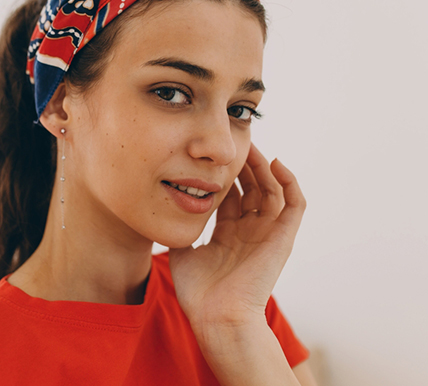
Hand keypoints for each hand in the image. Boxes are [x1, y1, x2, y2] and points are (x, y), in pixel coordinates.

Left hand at [169, 144, 305, 329]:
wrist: (216, 316)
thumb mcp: (182, 253)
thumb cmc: (198, 292)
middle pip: (252, 188)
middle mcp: (250, 232)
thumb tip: (166, 212)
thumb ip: (180, 231)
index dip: (223, 174)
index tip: (211, 155)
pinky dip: (289, 181)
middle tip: (232, 143)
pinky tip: (274, 163)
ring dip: (263, 167)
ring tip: (251, 147)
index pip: (231, 195)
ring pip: (272, 190)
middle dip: (242, 165)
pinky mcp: (283, 238)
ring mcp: (267, 234)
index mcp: (228, 235)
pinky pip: (295, 204)